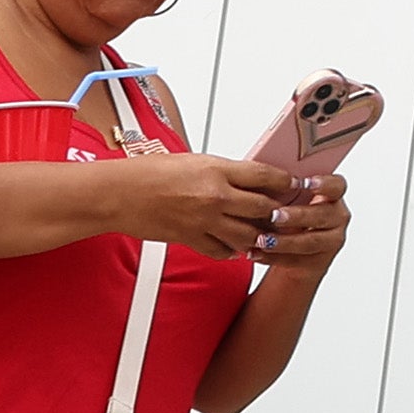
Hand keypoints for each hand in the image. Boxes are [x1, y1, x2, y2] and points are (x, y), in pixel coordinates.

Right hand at [108, 153, 293, 261]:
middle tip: (286, 212)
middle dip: (277, 212)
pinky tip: (236, 245)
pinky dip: (232, 250)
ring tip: (266, 232)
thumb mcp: (195, 161)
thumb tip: (248, 179)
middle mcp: (215, 196)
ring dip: (259, 235)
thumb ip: (224, 172)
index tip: (293, 184)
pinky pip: (223, 251)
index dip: (285, 182)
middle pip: (263, 208)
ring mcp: (204, 221)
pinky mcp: (191, 240)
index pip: (265, 176)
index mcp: (217, 169)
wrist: (120, 194)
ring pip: (248, 235)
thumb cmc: (151, 172)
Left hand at [250, 175, 351, 273]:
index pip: (337, 186)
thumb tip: (263, 177)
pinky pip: (297, 260)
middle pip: (322, 215)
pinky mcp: (319, 262)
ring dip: (283, 241)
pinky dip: (273, 257)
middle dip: (297, 216)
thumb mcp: (290, 200)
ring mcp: (331, 241)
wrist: (292, 251)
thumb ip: (285, 190)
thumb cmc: (287, 217)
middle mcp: (337, 217)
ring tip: (261, 239)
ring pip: (310, 242)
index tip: (305, 183)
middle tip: (274, 215)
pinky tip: (256, 253)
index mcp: (332, 196)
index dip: (324, 184)